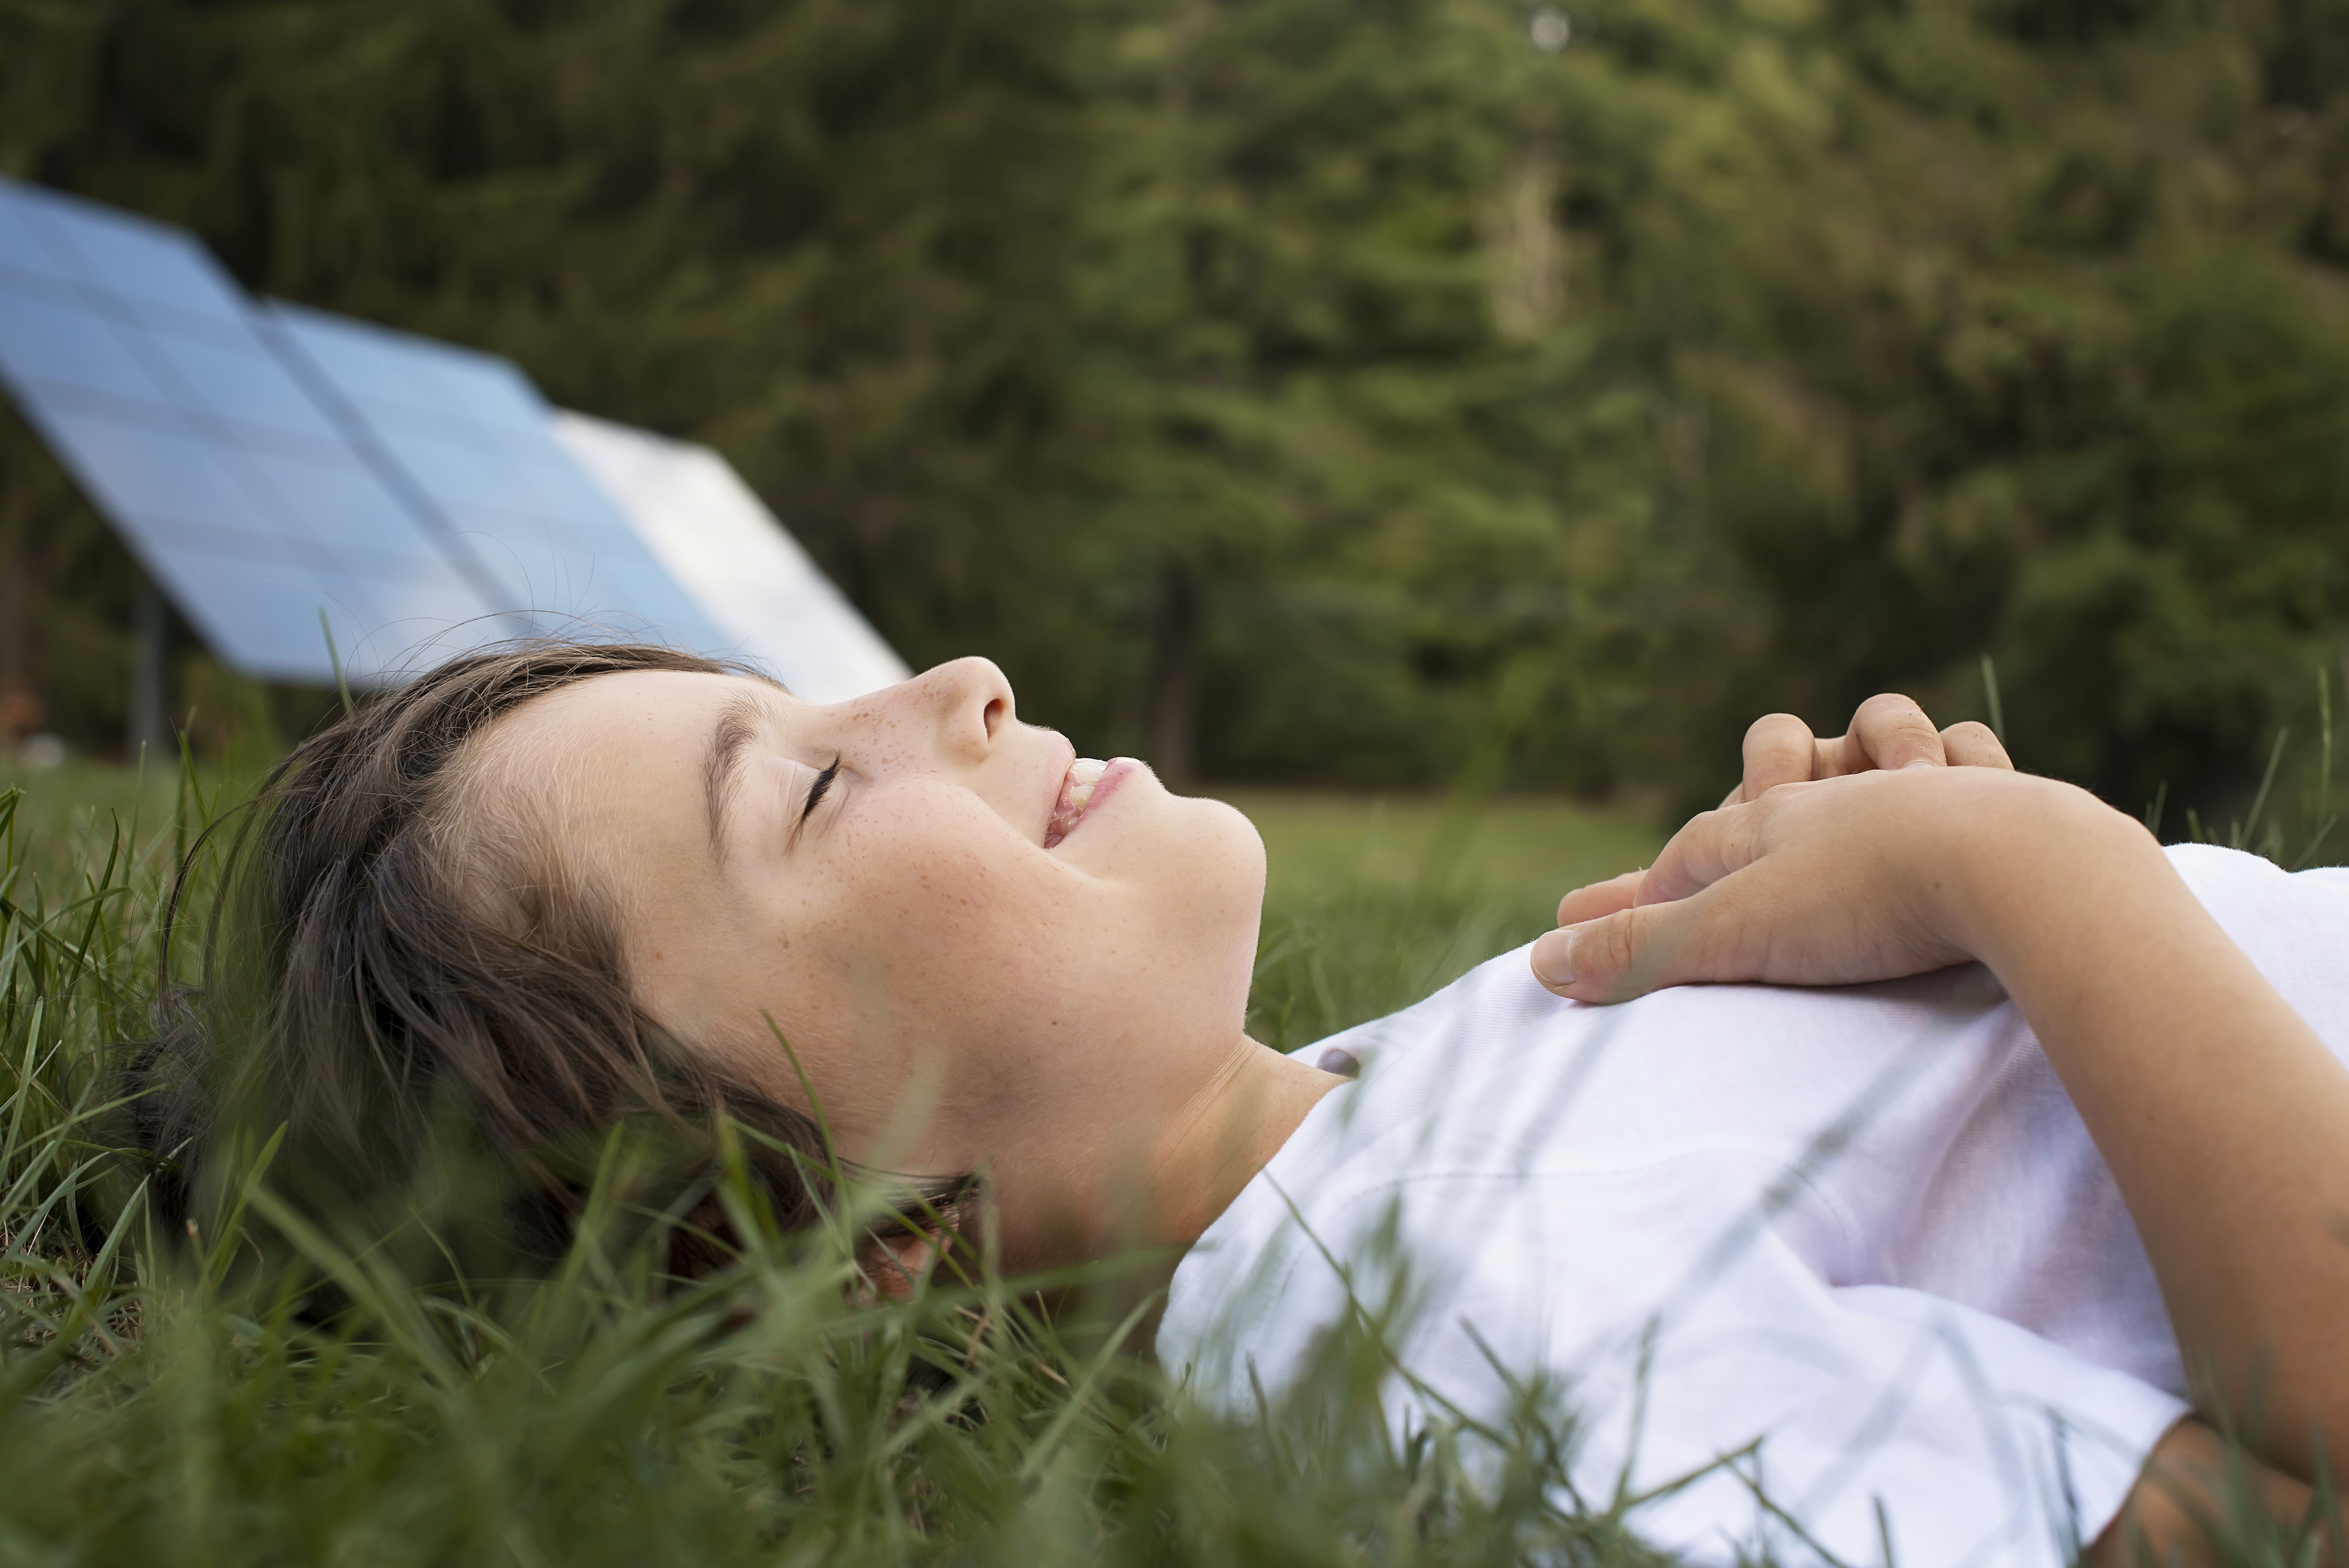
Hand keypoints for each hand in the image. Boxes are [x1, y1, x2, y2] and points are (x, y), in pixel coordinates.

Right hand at [1559, 694, 2012, 929]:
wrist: (2015, 870)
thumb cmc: (1866, 901)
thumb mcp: (1732, 934)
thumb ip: (1641, 949)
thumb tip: (1541, 963)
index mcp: (1769, 827)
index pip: (1690, 853)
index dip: (1643, 891)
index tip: (1594, 922)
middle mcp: (1838, 795)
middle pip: (1772, 769)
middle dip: (1750, 780)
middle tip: (1745, 804)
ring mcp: (1920, 789)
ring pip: (1878, 735)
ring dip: (1863, 744)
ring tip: (1859, 765)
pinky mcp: (2000, 802)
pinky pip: (1971, 755)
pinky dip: (1959, 761)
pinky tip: (1960, 780)